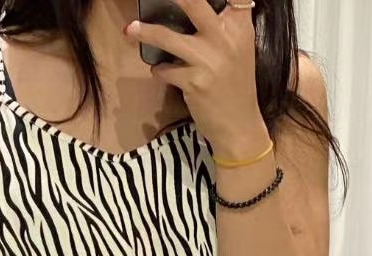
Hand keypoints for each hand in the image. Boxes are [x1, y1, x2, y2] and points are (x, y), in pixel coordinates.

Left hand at [125, 0, 268, 157]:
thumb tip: (191, 5)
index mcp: (239, 26)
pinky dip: (159, 71)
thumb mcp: (238, 49)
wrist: (239, 126)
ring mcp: (208, 61)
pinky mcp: (194, 83)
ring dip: (145, 32)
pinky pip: (165, 70)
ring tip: (131, 30)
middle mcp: (225, 39)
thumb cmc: (236, 85)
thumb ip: (222, 25)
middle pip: (193, 2)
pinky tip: (159, 72)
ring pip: (167, 37)